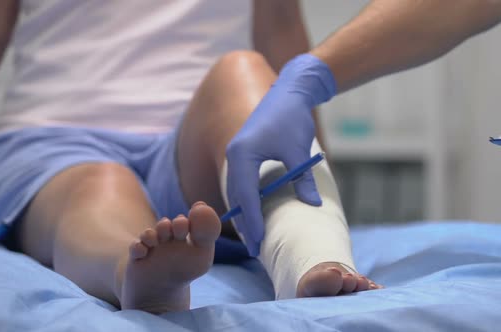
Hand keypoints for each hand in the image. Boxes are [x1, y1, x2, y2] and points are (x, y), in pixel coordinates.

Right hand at [225, 54, 335, 255]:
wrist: (288, 92)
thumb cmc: (292, 119)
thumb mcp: (299, 152)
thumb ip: (302, 179)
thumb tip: (313, 205)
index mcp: (242, 155)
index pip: (246, 195)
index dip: (253, 220)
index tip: (259, 241)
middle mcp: (234, 155)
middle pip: (236, 197)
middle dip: (245, 222)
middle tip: (255, 248)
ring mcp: (236, 154)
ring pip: (236, 191)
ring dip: (244, 213)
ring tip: (253, 236)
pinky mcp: (242, 153)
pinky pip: (240, 182)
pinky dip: (245, 200)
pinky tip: (254, 212)